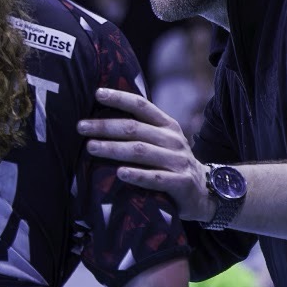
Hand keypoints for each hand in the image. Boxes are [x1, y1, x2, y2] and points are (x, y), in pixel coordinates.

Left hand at [79, 88, 208, 220]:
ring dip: (114, 148)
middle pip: (134, 129)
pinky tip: (120, 173)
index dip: (119, 98)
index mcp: (167, 125)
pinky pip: (157, 178)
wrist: (205, 192)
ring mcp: (178, 161)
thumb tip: (101, 117)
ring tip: (91, 147)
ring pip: (141, 151)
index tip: (96, 93)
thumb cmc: (173, 163)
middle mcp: (173, 139)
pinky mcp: (181, 183)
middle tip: (81, 127)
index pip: (141, 106)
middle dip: (105, 126)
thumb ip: (141, 130)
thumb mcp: (163, 141)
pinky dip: (138, 175)